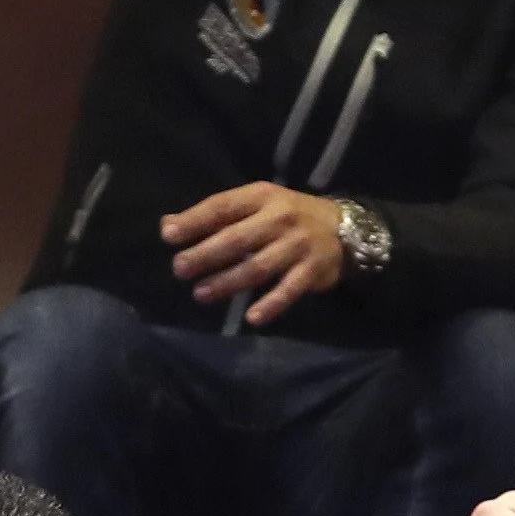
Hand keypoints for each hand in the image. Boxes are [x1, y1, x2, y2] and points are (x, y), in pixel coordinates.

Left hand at [162, 183, 345, 322]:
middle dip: (206, 254)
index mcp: (262, 197)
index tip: (168, 236)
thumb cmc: (290, 215)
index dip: (195, 220)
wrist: (346, 229)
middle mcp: (279, 219)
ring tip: (200, 293)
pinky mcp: (312, 271)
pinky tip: (251, 318)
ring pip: (258, 267)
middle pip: (237, 239)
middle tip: (179, 269)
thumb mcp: (257, 204)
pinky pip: (289, 290)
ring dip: (228, 282)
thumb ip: (217, 215)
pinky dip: (271, 304)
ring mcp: (297, 246)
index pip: (223, 207)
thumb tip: (168, 226)